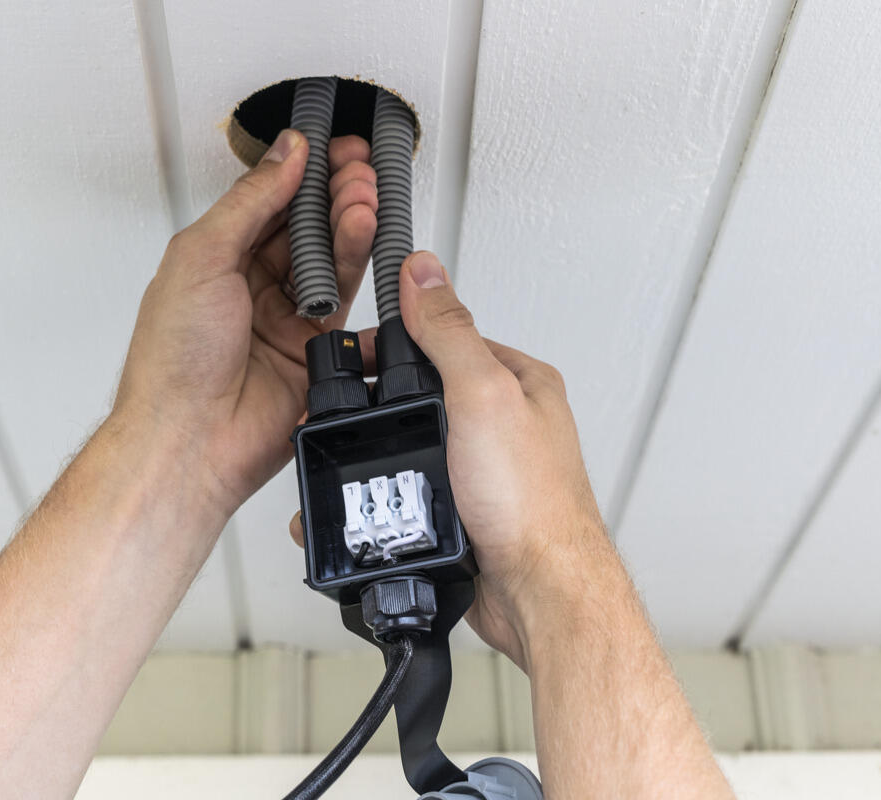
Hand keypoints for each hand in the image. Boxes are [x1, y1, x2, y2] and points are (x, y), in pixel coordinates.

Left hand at [110, 129, 378, 519]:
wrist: (190, 439)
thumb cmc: (174, 360)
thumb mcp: (201, 257)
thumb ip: (249, 203)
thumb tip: (285, 154)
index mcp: (215, 259)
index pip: (267, 201)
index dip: (300, 172)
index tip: (329, 147)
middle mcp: (251, 287)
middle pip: (305, 227)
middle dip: (333, 194)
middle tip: (358, 167)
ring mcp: (285, 319)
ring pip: (330, 261)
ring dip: (350, 226)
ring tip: (365, 200)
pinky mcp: (315, 352)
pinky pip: (348, 305)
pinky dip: (363, 273)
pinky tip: (370, 243)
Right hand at [289, 251, 607, 668]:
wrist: (538, 594)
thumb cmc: (531, 502)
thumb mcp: (482, 395)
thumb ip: (448, 332)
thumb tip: (422, 271)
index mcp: (520, 382)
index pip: (449, 337)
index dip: (397, 340)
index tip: (355, 353)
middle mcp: (506, 422)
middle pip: (428, 391)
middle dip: (383, 401)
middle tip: (342, 410)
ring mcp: (485, 468)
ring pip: (420, 442)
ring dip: (384, 448)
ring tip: (348, 454)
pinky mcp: (467, 509)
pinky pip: (419, 486)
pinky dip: (392, 487)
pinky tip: (374, 494)